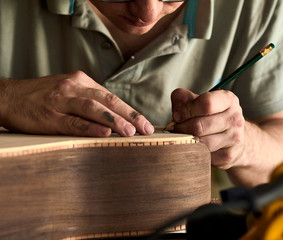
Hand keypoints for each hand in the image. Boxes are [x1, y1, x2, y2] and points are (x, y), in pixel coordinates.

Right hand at [0, 71, 153, 136]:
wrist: (9, 97)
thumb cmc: (43, 96)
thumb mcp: (68, 90)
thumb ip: (89, 100)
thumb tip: (115, 117)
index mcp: (81, 81)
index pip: (111, 97)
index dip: (130, 111)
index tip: (145, 123)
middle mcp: (73, 88)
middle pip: (108, 101)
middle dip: (130, 115)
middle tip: (146, 129)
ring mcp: (61, 101)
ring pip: (93, 109)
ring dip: (115, 120)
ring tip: (131, 132)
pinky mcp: (50, 116)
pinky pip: (74, 121)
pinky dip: (90, 127)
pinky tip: (105, 132)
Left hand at [171, 88, 244, 168]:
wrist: (234, 137)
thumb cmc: (212, 116)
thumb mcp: (200, 102)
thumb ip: (185, 99)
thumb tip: (177, 106)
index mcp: (228, 100)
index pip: (206, 103)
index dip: (186, 109)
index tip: (176, 115)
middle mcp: (234, 118)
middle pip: (199, 125)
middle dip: (182, 127)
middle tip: (177, 128)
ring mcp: (234, 138)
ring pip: (201, 142)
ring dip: (187, 140)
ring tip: (184, 136)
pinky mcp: (229, 155)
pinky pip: (204, 154)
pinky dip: (194, 151)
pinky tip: (195, 146)